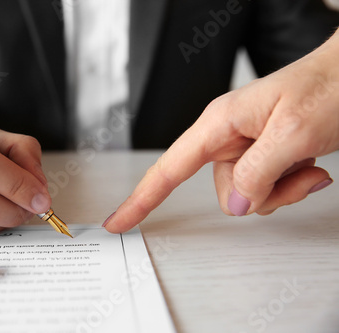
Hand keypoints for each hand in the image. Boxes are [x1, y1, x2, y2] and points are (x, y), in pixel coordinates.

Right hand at [104, 31, 338, 232]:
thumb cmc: (329, 85)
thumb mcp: (293, 133)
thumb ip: (257, 173)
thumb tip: (235, 204)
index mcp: (219, 123)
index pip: (168, 168)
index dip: (140, 199)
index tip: (118, 221)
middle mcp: (227, 136)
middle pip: (224, 191)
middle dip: (262, 193)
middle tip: (294, 171)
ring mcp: (246, 146)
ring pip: (248, 194)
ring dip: (283, 189)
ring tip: (307, 162)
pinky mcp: (263, 153)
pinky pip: (267, 188)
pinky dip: (292, 185)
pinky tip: (310, 164)